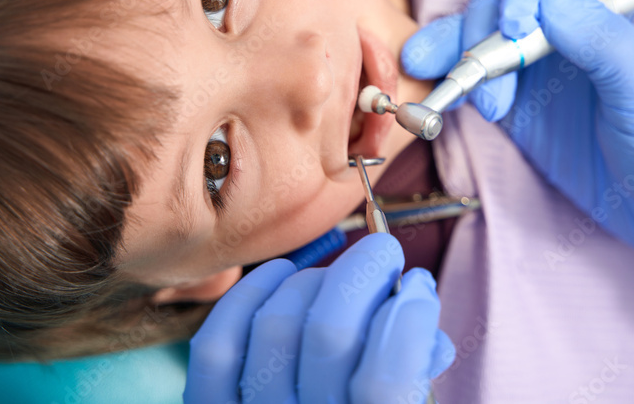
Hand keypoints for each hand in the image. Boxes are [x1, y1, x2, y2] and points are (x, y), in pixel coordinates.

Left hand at [184, 233, 454, 402]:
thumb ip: (416, 365)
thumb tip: (416, 291)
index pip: (384, 380)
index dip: (406, 319)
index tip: (416, 283)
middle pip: (328, 334)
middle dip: (361, 273)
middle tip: (383, 253)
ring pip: (275, 325)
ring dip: (312, 281)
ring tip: (335, 278)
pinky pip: (217, 344)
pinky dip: (250, 295)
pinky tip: (280, 274)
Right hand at [402, 0, 633, 332]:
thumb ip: (605, 44)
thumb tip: (548, 3)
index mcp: (606, 1)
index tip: (514, 28)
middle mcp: (563, 23)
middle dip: (482, 32)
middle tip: (491, 87)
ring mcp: (535, 63)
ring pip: (475, 34)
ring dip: (455, 55)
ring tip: (454, 93)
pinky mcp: (515, 103)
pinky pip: (470, 78)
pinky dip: (449, 82)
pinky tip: (439, 96)